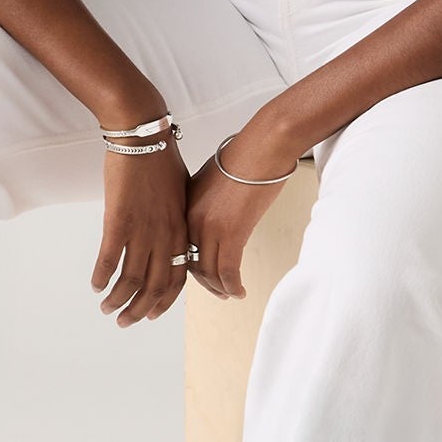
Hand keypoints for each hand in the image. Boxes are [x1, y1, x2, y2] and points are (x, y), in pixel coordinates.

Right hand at [89, 135, 193, 326]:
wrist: (143, 134)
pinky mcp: (119, 220)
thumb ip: (174, 221)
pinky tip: (95, 285)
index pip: (177, 278)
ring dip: (118, 300)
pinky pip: (110, 259)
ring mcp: (142, 229)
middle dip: (139, 310)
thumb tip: (168, 238)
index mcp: (180, 230)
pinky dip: (102, 277)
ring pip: (131, 280)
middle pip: (154, 287)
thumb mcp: (178, 195)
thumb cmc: (160, 160)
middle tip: (125, 322)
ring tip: (106, 309)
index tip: (152, 315)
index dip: (164, 301)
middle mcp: (165, 236)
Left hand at [181, 117, 303, 300]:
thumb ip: (204, 202)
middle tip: (216, 290)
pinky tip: (239, 291)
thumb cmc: (245, 156)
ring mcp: (210, 227)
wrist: (262, 147)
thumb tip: (212, 219)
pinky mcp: (232, 233)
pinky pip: (228, 271)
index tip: (197, 275)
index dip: (188, 265)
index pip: (179, 246)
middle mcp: (192, 219)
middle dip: (204, 282)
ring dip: (219, 288)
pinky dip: (233, 286)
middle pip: (190, 263)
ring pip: (209, 271)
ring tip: (229, 294)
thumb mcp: (211, 179)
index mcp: (185, 206)